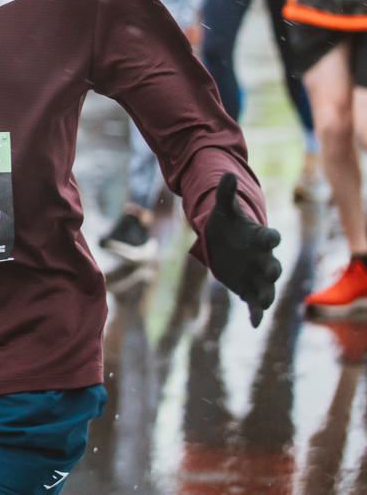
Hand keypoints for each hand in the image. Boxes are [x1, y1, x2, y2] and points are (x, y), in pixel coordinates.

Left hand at [204, 173, 281, 326]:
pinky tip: (254, 323)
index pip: (269, 237)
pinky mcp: (248, 290)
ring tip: (264, 303)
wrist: (225, 244)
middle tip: (271, 271)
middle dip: (272, 269)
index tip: (271, 237)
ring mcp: (257, 276)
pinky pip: (254, 304)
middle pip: (273, 265)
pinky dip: (256, 313)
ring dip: (266, 295)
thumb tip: (226, 175)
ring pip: (267, 289)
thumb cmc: (228, 225)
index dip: (271, 237)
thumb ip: (226, 194)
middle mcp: (263, 259)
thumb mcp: (223, 210)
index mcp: (259, 238)